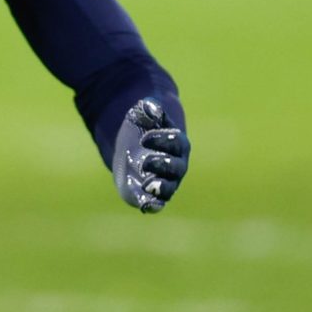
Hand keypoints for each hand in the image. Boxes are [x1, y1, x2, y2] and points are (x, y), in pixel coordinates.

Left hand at [111, 98, 188, 212]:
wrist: (133, 148)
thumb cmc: (143, 128)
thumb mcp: (143, 115)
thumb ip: (148, 109)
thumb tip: (151, 106)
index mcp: (177, 144)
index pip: (176, 142)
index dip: (162, 140)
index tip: (143, 138)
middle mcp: (176, 165)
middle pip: (175, 168)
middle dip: (161, 165)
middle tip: (144, 162)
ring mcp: (166, 182)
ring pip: (168, 188)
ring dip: (159, 188)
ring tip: (146, 185)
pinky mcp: (151, 195)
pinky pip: (157, 203)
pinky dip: (153, 205)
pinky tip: (145, 205)